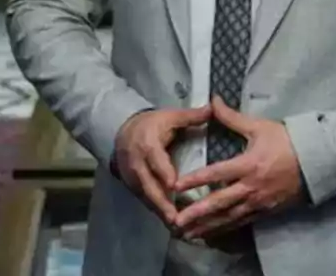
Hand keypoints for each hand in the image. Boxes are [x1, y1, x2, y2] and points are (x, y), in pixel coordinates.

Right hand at [113, 104, 212, 226]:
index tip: (173, 185)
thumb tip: (214, 106)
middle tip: (176, 218)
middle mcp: (138, 163)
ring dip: (161, 212)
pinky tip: (172, 225)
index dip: (163, 172)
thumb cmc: (152, 124)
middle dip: (162, 203)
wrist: (122, 132)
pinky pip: (146, 201)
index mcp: (148, 143)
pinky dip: (158, 212)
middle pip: (149, 185)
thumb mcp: (170, 117)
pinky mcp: (133, 187)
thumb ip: (191, 116)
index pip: (155, 160)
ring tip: (177, 228)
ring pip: (147, 197)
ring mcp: (133, 178)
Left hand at [171, 96, 305, 240]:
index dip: (195, 180)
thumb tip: (212, 101)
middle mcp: (251, 186)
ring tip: (188, 234)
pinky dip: (225, 229)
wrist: (317, 161)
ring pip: (229, 217)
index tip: (175, 186)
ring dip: (207, 226)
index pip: (216, 173)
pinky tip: (212, 234)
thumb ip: (232, 117)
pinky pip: (242, 222)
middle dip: (197, 213)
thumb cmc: (287, 141)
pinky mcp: (266, 211)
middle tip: (176, 220)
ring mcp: (259, 202)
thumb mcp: (259, 126)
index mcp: (248, 164)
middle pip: (219, 202)